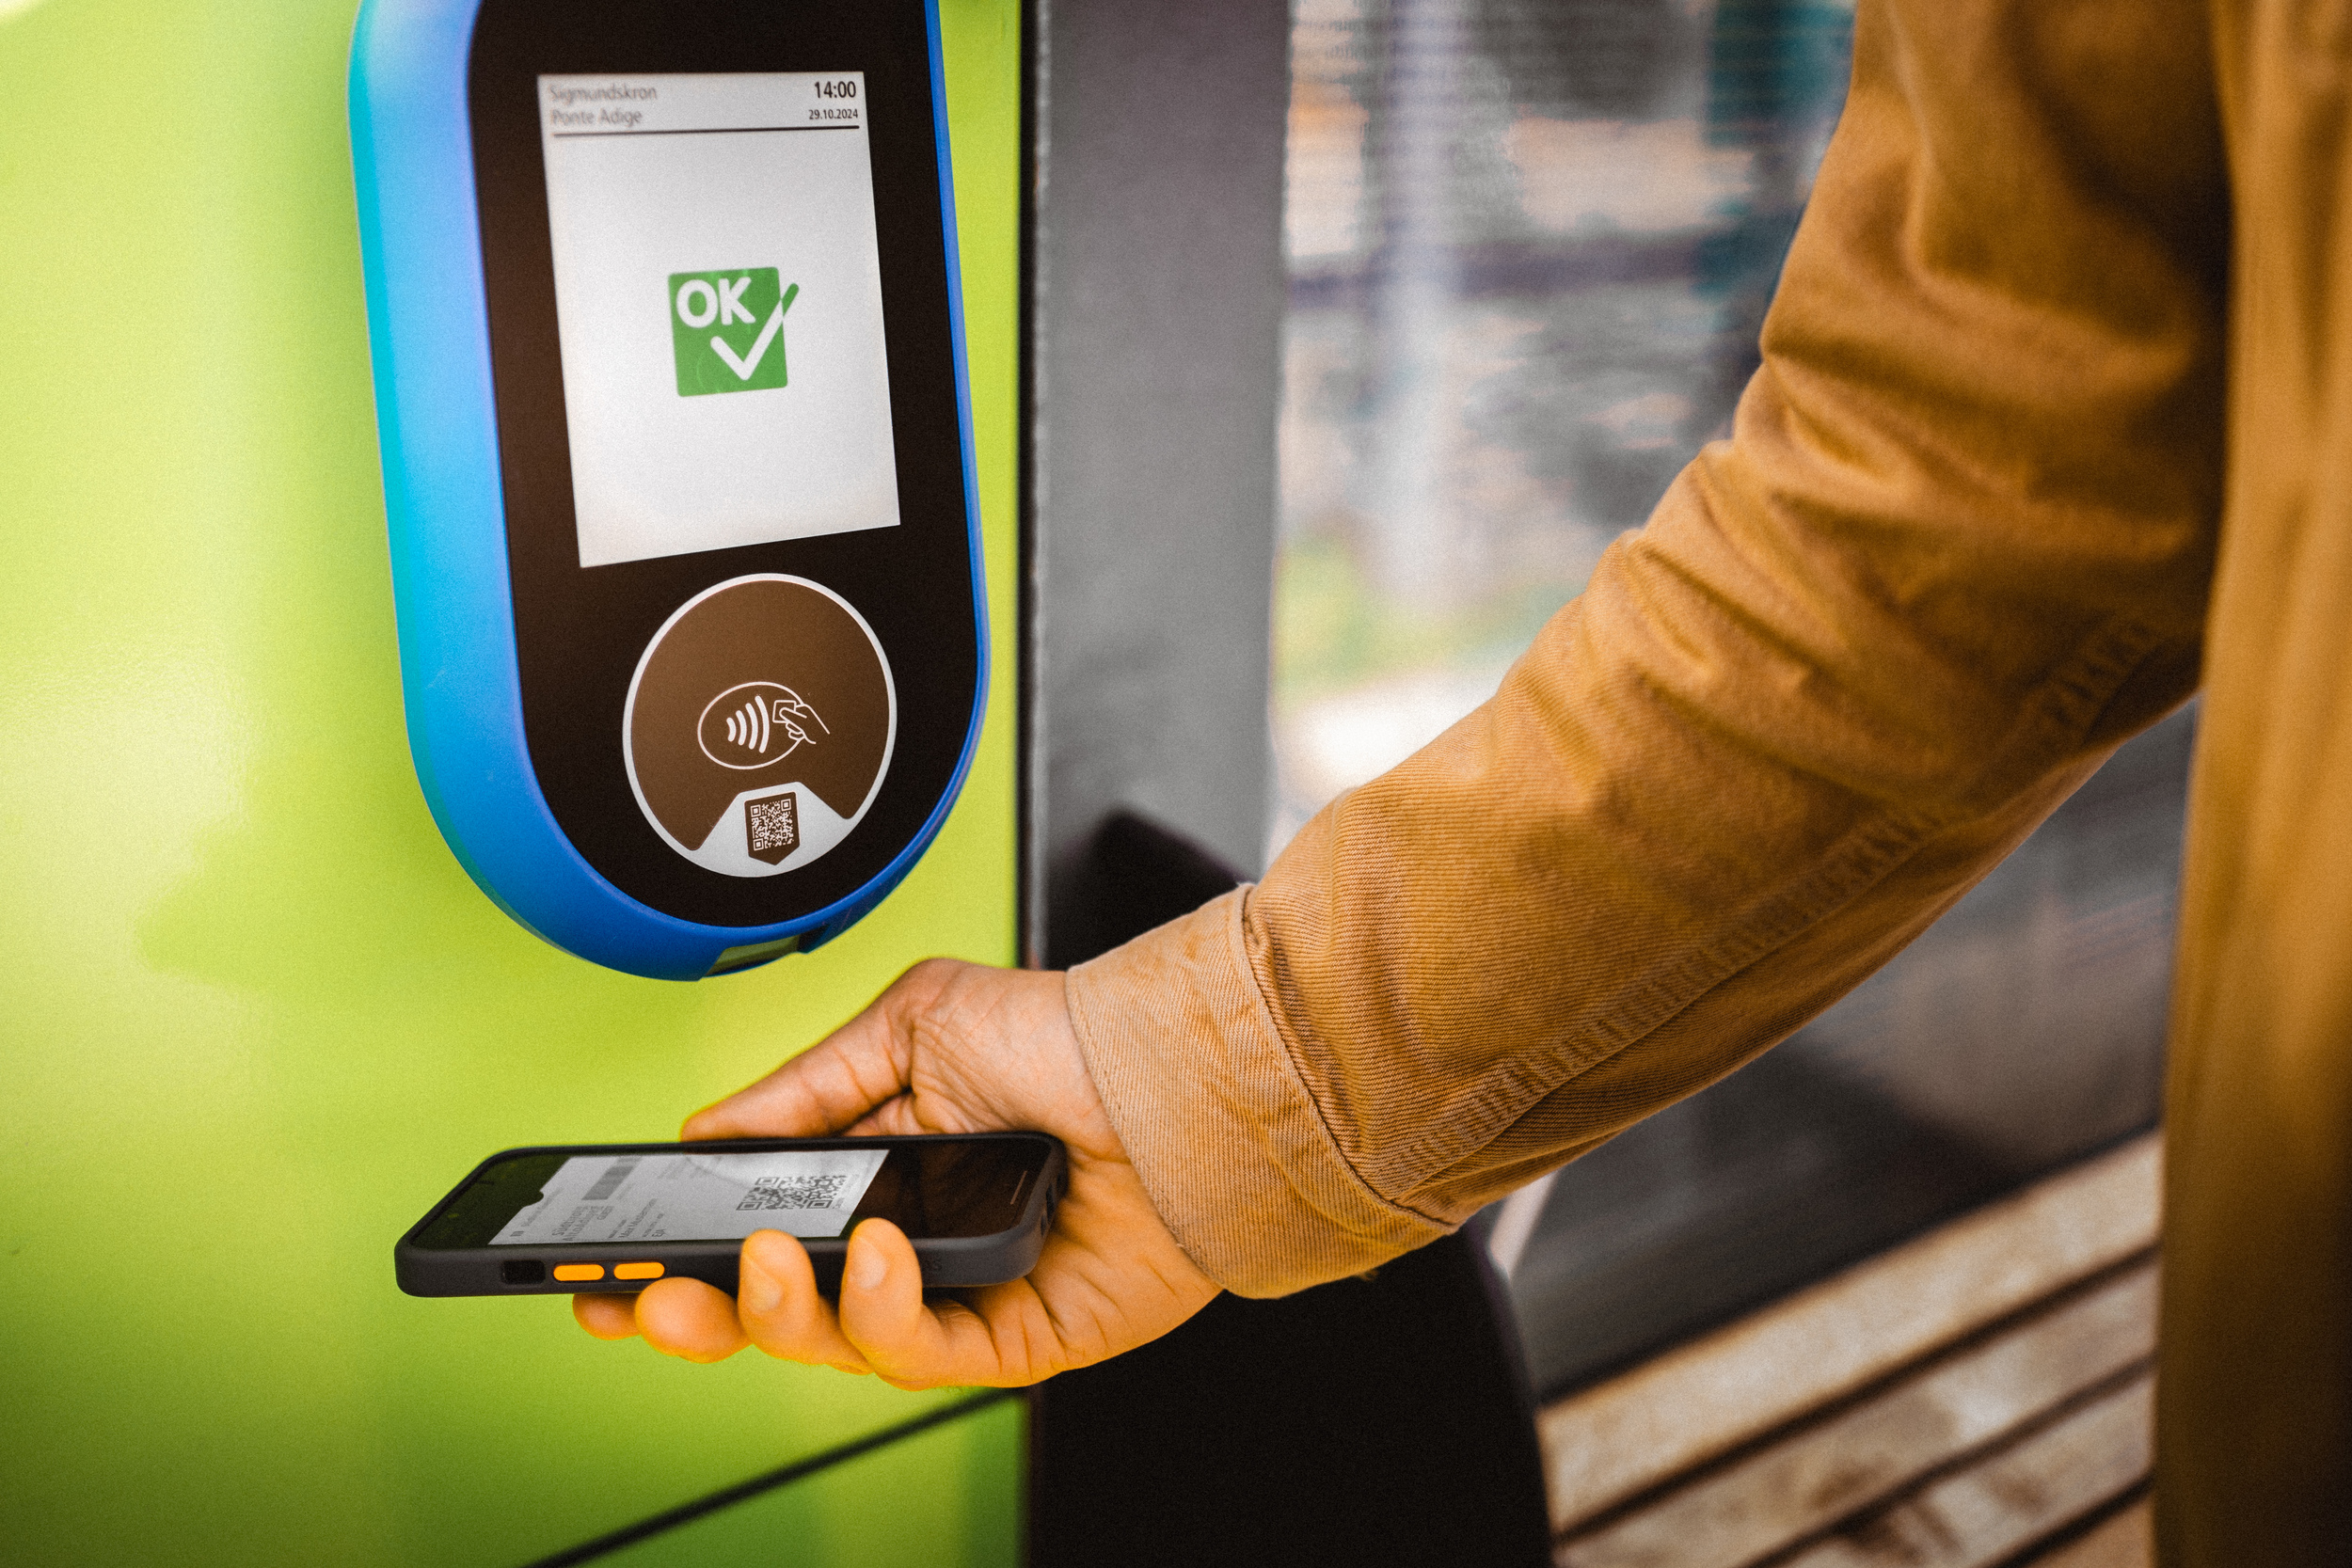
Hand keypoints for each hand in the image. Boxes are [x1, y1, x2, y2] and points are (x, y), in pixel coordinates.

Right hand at [571, 960, 1219, 1386]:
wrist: (1173, 1067)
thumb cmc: (1065, 1034)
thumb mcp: (912, 1026)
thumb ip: (803, 1090)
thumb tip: (703, 1132)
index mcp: (871, 1173)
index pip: (754, 1234)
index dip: (681, 1262)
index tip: (606, 1273)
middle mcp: (905, 1243)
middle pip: (775, 1313)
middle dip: (698, 1317)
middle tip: (646, 1301)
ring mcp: (954, 1296)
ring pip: (834, 1344)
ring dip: (783, 1311)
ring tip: (774, 1255)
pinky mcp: (1012, 1338)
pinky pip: (921, 1354)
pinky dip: (883, 1312)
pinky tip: (881, 1254)